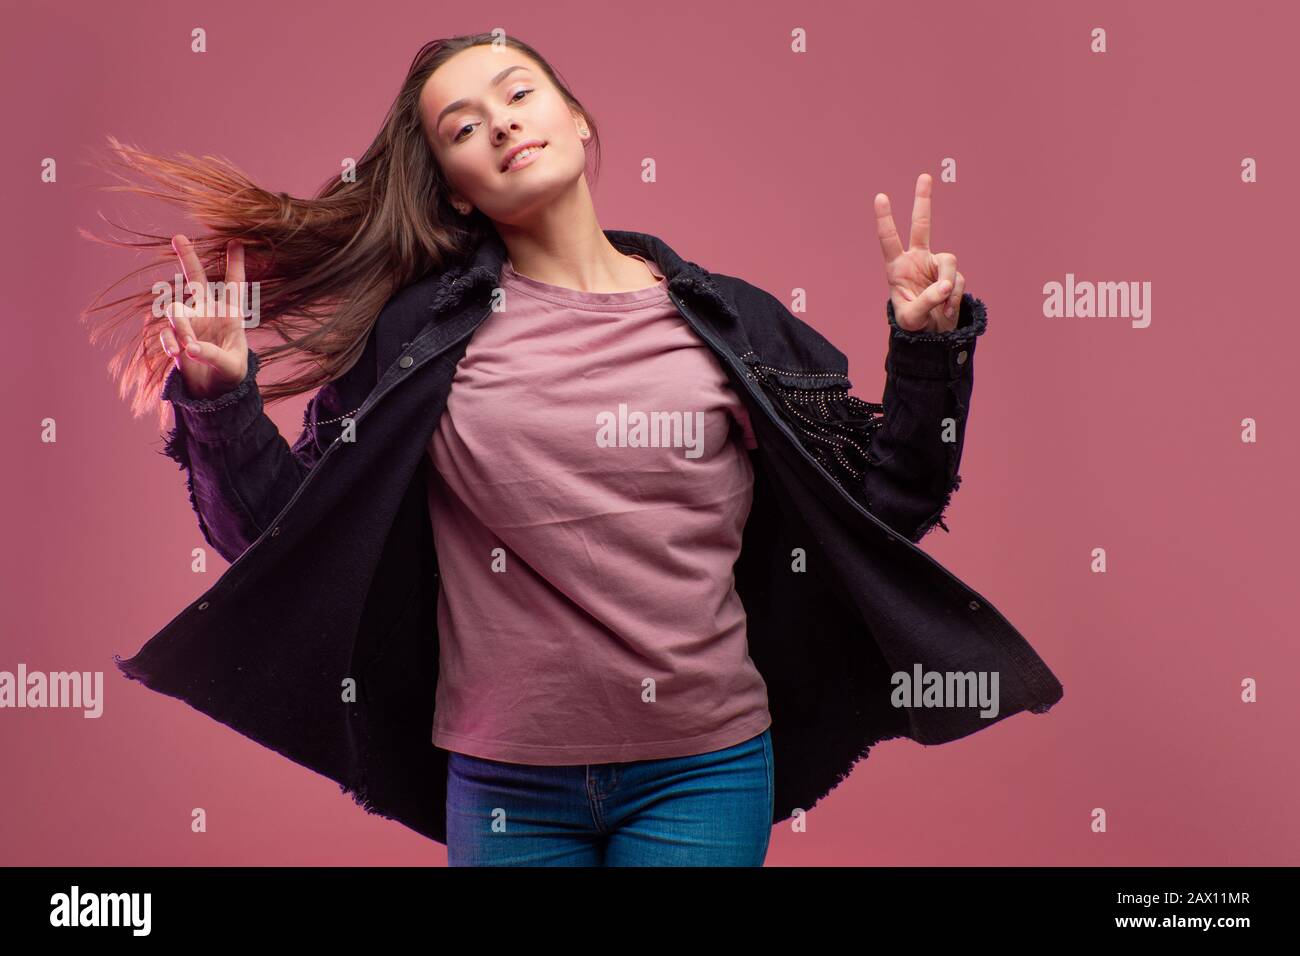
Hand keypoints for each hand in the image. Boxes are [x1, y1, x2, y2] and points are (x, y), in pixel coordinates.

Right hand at [159, 235, 249, 399]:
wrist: (214, 393)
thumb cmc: (231, 375)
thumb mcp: (231, 367)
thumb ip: (213, 355)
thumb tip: (190, 347)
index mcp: (230, 315)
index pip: (234, 286)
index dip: (234, 264)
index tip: (237, 241)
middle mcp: (208, 313)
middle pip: (196, 280)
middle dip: (188, 258)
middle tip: (178, 237)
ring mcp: (190, 323)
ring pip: (175, 309)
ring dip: (179, 324)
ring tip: (188, 346)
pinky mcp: (175, 337)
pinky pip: (166, 333)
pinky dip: (170, 342)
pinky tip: (178, 353)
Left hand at [874, 173, 964, 333]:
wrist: (931, 333)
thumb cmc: (913, 323)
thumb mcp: (911, 317)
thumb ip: (925, 301)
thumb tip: (944, 286)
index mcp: (897, 267)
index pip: (889, 239)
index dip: (885, 219)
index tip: (880, 197)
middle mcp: (917, 259)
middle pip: (921, 225)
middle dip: (923, 201)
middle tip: (924, 176)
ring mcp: (936, 265)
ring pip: (949, 263)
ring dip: (948, 284)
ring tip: (942, 305)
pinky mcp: (952, 274)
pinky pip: (958, 280)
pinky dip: (954, 297)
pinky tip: (947, 310)